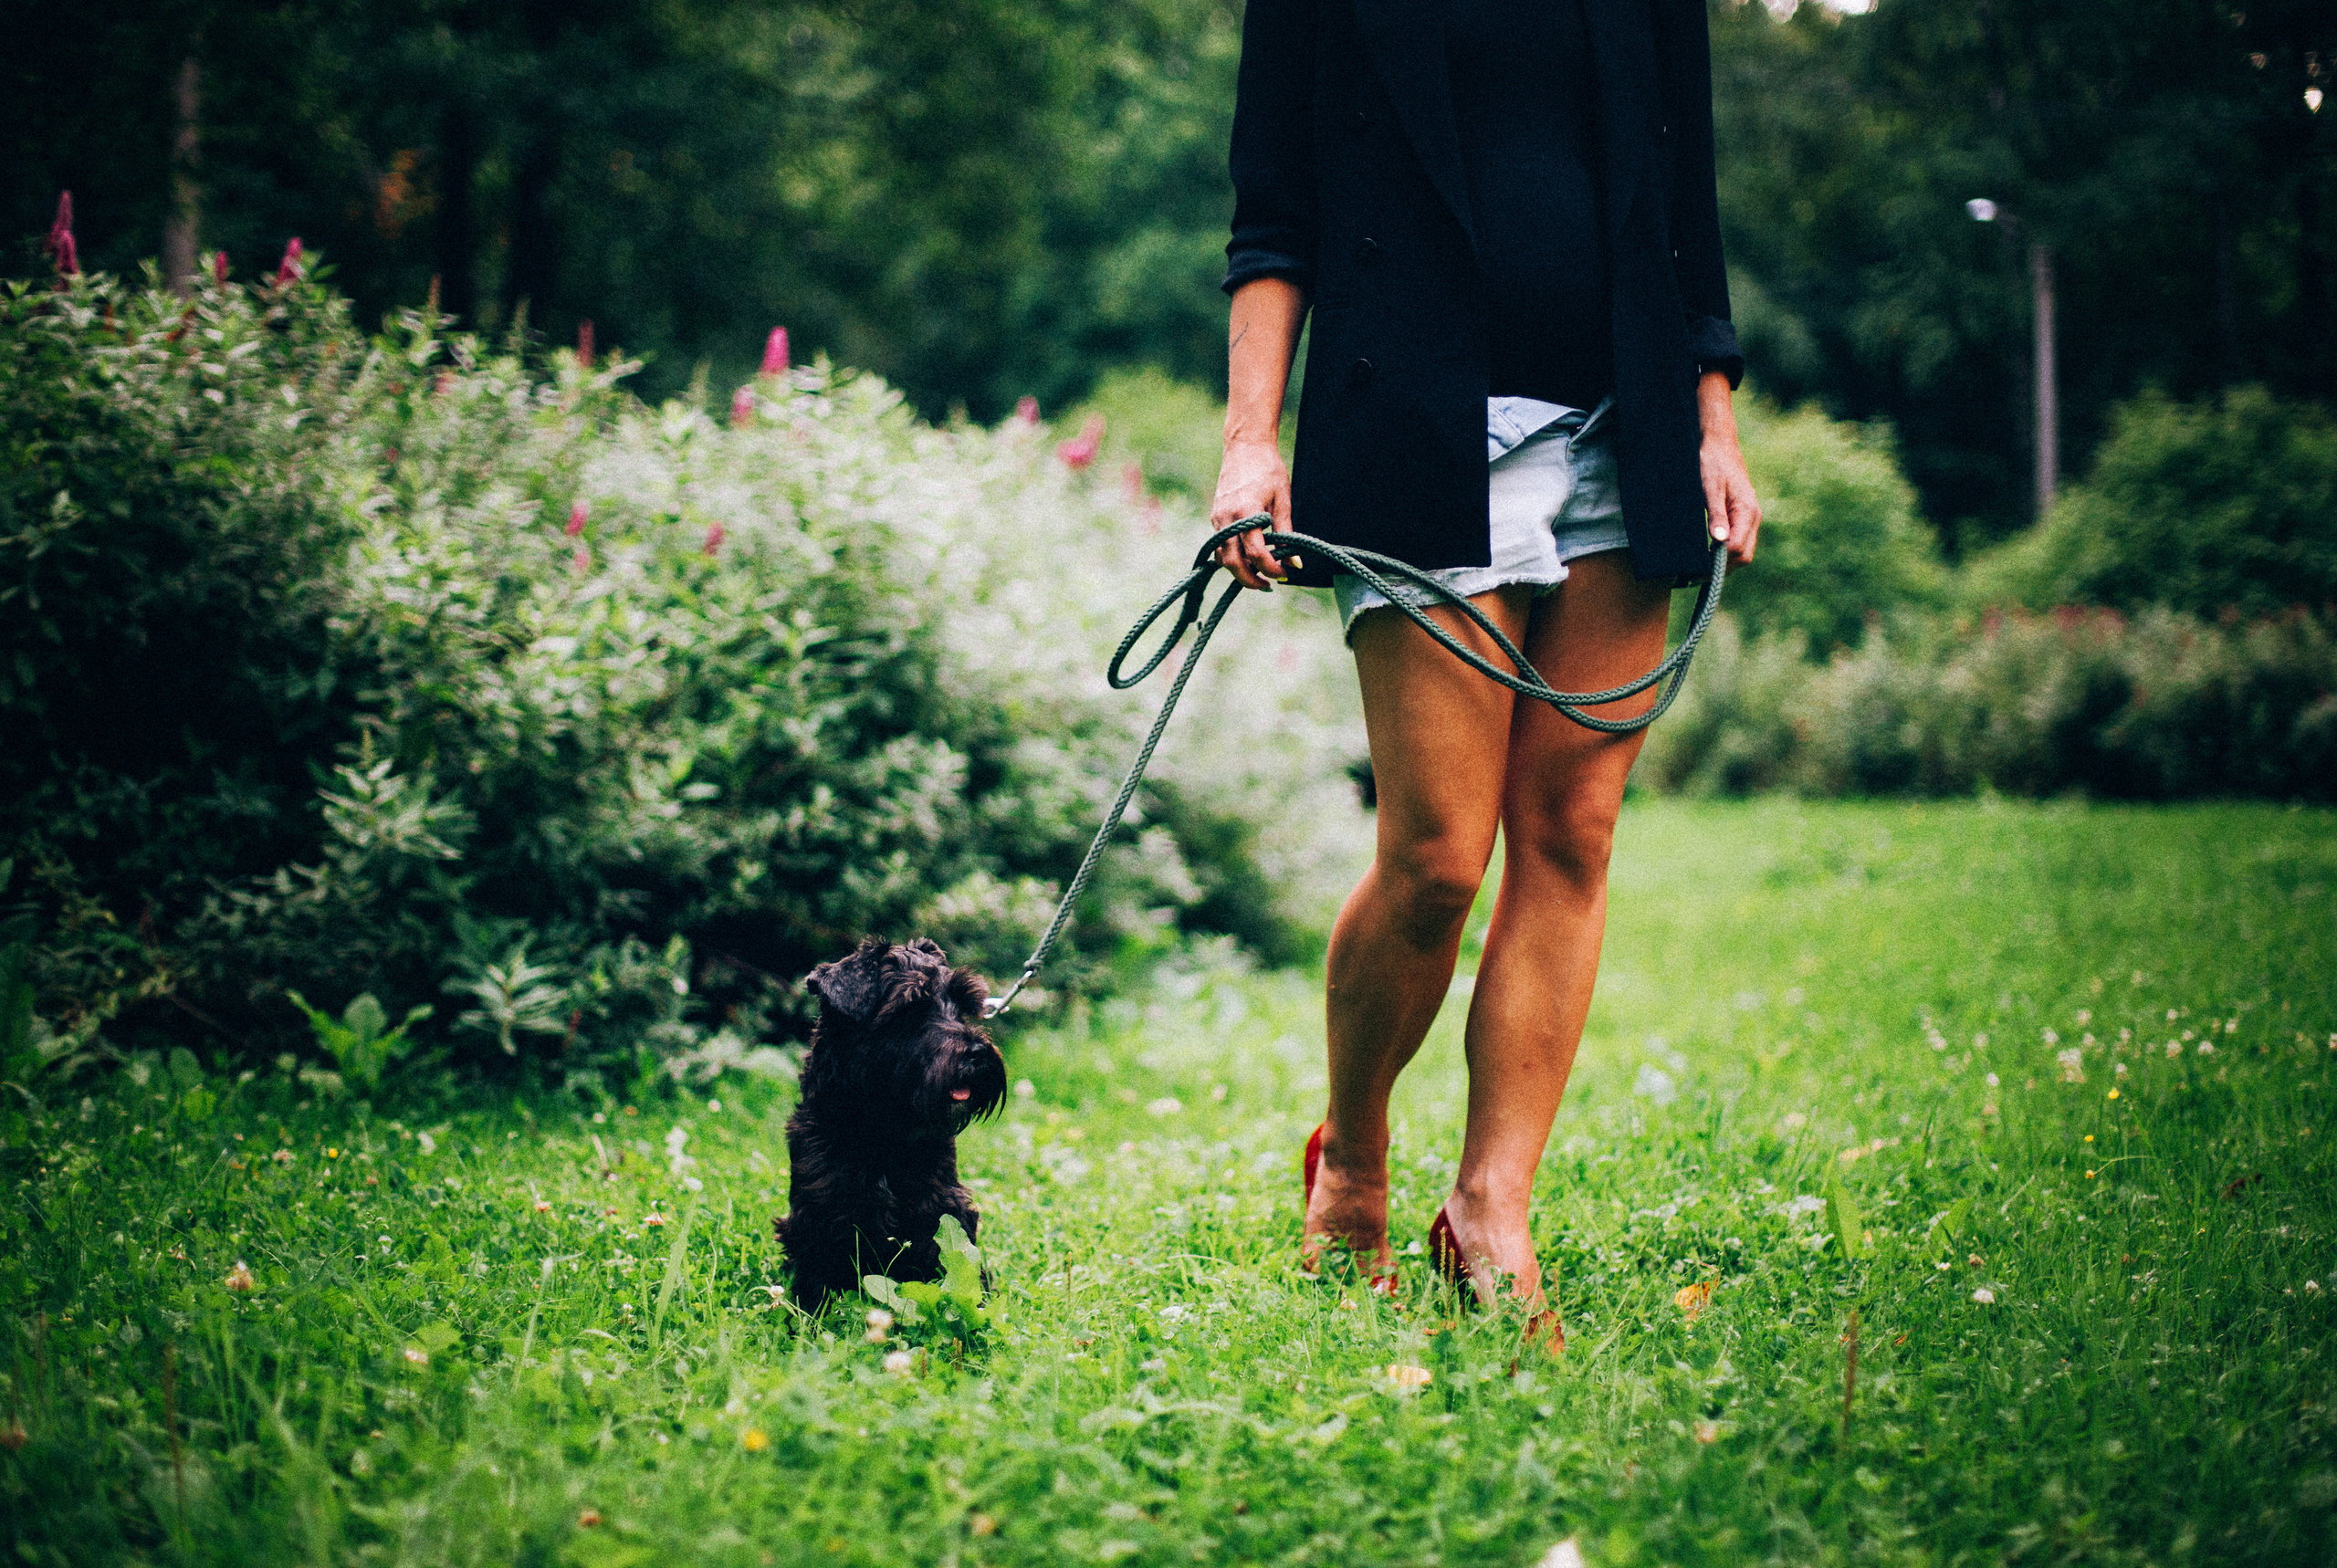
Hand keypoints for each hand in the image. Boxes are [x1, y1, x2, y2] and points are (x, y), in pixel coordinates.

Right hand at [1209, 437, 1293, 589]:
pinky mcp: (1215, 516)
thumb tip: (1296, 562)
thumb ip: (1286, 532)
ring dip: (1239, 571)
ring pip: (1222, 557)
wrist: (1245, 446)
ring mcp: (1217, 518)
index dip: (1271, 569)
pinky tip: (1248, 557)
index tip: (1285, 573)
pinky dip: (1232, 556)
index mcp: (1247, 512)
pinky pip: (1220, 545)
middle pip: (1233, 563)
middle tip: (1267, 586)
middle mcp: (1227, 517)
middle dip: (1250, 580)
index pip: (1256, 553)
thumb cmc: (1268, 469)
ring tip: (1259, 574)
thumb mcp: (1283, 499)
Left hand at [1696, 373, 1760, 566]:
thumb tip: (1718, 542)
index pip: (1738, 549)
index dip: (1719, 563)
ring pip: (1741, 551)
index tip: (1697, 570)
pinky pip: (1737, 542)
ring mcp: (1748, 518)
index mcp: (1747, 511)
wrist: (1717, 443)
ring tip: (1697, 569)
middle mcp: (1752, 517)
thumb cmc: (1711, 461)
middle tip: (1694, 575)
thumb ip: (1715, 514)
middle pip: (1743, 556)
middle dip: (1722, 569)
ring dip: (1722, 564)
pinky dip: (1723, 554)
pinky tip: (1705, 555)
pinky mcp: (1740, 516)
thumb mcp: (1709, 487)